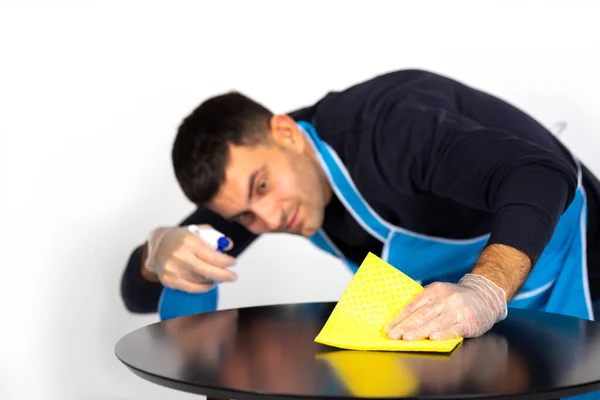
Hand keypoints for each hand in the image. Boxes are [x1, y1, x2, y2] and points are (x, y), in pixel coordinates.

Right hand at [144, 225, 236, 292]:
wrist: (157, 245)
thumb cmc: (180, 238)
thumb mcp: (198, 230)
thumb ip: (215, 236)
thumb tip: (229, 245)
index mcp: (189, 241)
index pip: (213, 256)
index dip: (226, 262)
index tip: (233, 262)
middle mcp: (180, 255)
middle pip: (208, 271)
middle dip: (225, 275)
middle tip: (233, 276)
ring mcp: (173, 269)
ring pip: (201, 281)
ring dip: (215, 280)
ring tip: (220, 277)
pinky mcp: (168, 280)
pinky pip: (191, 288)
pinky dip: (204, 288)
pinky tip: (210, 284)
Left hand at [384, 274, 507, 340]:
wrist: (485, 296)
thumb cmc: (457, 297)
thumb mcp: (439, 293)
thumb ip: (423, 302)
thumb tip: (401, 317)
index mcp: (434, 291)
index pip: (413, 306)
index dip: (400, 318)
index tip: (389, 328)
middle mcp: (445, 299)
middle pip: (422, 315)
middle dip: (406, 327)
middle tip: (394, 336)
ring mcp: (457, 310)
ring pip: (435, 322)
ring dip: (420, 331)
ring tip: (407, 338)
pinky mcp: (468, 322)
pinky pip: (453, 329)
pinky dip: (442, 334)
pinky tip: (433, 338)